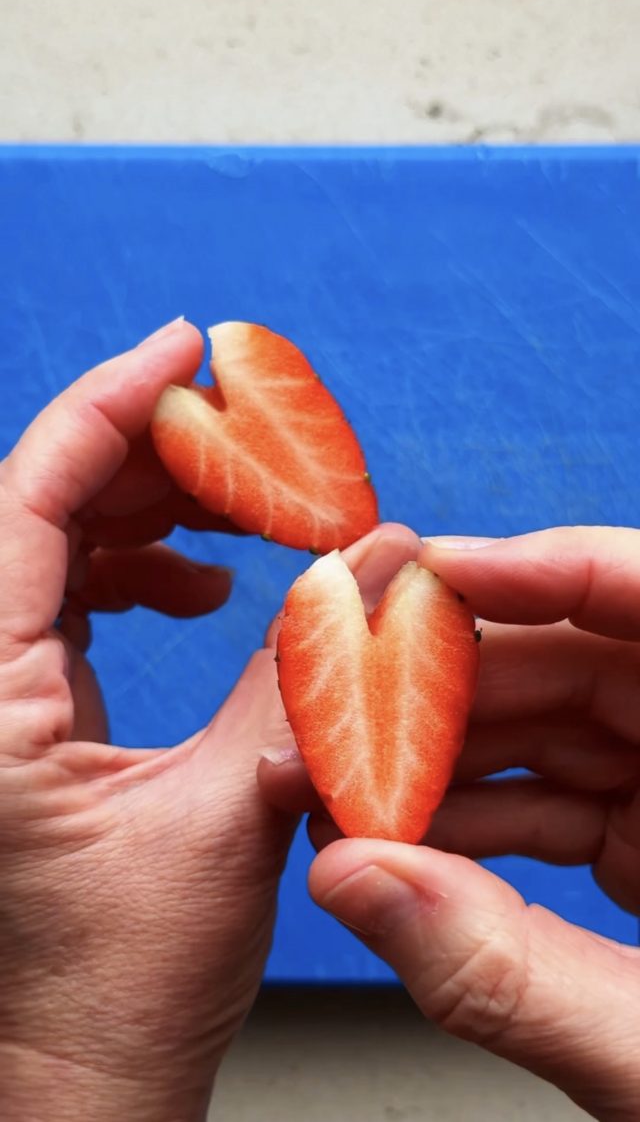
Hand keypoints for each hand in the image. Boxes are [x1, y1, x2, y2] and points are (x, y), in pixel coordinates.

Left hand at [0, 315, 417, 1121]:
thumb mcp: (224, 819)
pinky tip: (203, 591)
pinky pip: (71, 604)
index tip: (183, 349)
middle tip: (249, 439)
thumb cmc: (114, 988)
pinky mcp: (26, 719)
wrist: (75, 1083)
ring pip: (59, 551)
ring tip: (244, 519)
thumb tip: (375, 572)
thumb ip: (300, 681)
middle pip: (47, 510)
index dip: (109, 406)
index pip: (31, 501)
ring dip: (155, 515)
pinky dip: (142, 575)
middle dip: (155, 458)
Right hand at [262, 528, 639, 1121]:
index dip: (545, 570)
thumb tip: (355, 881)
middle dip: (455, 688)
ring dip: (448, 758)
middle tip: (352, 714)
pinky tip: (409, 841)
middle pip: (584, 660)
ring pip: (557, 727)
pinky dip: (478, 817)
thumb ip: (507, 971)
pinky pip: (559, 796)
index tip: (434, 574)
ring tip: (358, 790)